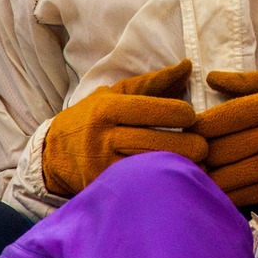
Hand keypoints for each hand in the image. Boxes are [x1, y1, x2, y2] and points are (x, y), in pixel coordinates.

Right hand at [42, 61, 206, 197]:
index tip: (192, 117)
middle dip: (189, 145)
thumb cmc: (92, 118)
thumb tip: (188, 66)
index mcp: (106, 109)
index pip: (151, 110)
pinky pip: (142, 189)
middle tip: (204, 145)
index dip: (180, 114)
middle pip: (156, 144)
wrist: (53, 154)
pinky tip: (179, 181)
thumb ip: (153, 82)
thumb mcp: (115, 94)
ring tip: (198, 164)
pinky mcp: (105, 191)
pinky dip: (164, 185)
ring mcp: (102, 169)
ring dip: (182, 168)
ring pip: (152, 170)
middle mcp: (102, 139)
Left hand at [195, 69, 257, 207]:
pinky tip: (215, 196)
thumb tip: (210, 78)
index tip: (183, 133)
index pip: (220, 120)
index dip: (195, 129)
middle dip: (197, 157)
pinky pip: (255, 194)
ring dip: (208, 180)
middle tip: (179, 160)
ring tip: (190, 180)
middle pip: (221, 150)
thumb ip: (247, 81)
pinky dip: (232, 197)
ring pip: (233, 177)